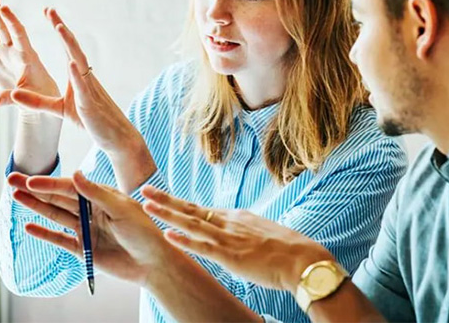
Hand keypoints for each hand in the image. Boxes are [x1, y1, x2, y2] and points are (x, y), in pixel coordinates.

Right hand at [0, 0, 60, 110]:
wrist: (39, 98)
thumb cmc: (41, 96)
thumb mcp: (30, 98)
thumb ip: (13, 98)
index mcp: (27, 55)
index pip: (19, 34)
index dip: (11, 21)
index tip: (4, 7)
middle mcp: (13, 49)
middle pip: (2, 24)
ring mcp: (2, 52)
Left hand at [8, 8, 141, 154]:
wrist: (115, 137)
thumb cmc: (90, 121)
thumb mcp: (59, 109)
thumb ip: (37, 102)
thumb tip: (14, 93)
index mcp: (78, 76)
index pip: (67, 48)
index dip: (58, 29)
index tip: (49, 12)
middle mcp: (85, 76)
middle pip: (72, 47)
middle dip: (61, 28)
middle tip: (50, 10)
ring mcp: (89, 88)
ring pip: (79, 61)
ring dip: (69, 44)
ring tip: (59, 27)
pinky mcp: (89, 103)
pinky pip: (83, 86)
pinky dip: (76, 74)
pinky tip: (71, 62)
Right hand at [8, 171, 174, 285]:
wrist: (153, 262)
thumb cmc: (144, 231)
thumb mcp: (122, 209)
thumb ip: (96, 193)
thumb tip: (75, 174)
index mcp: (101, 196)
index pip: (70, 187)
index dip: (49, 184)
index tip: (31, 180)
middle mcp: (91, 210)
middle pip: (58, 198)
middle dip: (35, 189)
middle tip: (11, 179)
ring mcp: (86, 229)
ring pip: (56, 215)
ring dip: (36, 206)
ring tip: (15, 196)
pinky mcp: (84, 249)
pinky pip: (60, 240)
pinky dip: (44, 233)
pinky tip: (28, 226)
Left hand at [141, 185, 335, 292]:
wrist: (304, 259)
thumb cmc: (287, 250)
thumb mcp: (261, 233)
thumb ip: (244, 232)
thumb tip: (235, 235)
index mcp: (236, 217)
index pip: (201, 209)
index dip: (178, 203)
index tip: (160, 196)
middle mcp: (229, 222)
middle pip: (191, 208)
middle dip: (165, 199)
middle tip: (144, 189)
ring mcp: (229, 238)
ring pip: (192, 223)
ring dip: (167, 214)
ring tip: (146, 206)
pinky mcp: (231, 256)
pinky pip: (203, 247)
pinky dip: (184, 241)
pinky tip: (168, 235)